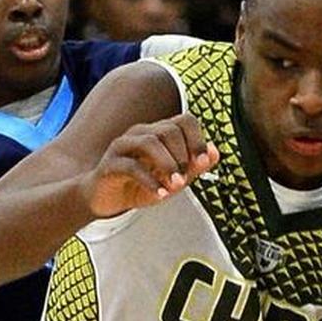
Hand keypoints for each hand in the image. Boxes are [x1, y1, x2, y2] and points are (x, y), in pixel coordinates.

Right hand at [85, 114, 219, 217]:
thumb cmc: (142, 186)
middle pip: (169, 130)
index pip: (185, 120)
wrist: (107, 200)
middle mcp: (141, 133)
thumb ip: (193, 168)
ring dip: (168, 165)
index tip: (202, 163)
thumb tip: (214, 153)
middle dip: (183, 155)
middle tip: (186, 180)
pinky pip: (131, 166)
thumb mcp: (173, 180)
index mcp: (159, 133)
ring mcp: (124, 146)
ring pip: (150, 142)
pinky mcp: (110, 164)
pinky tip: (161, 195)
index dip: (197, 139)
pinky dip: (150, 181)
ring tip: (177, 186)